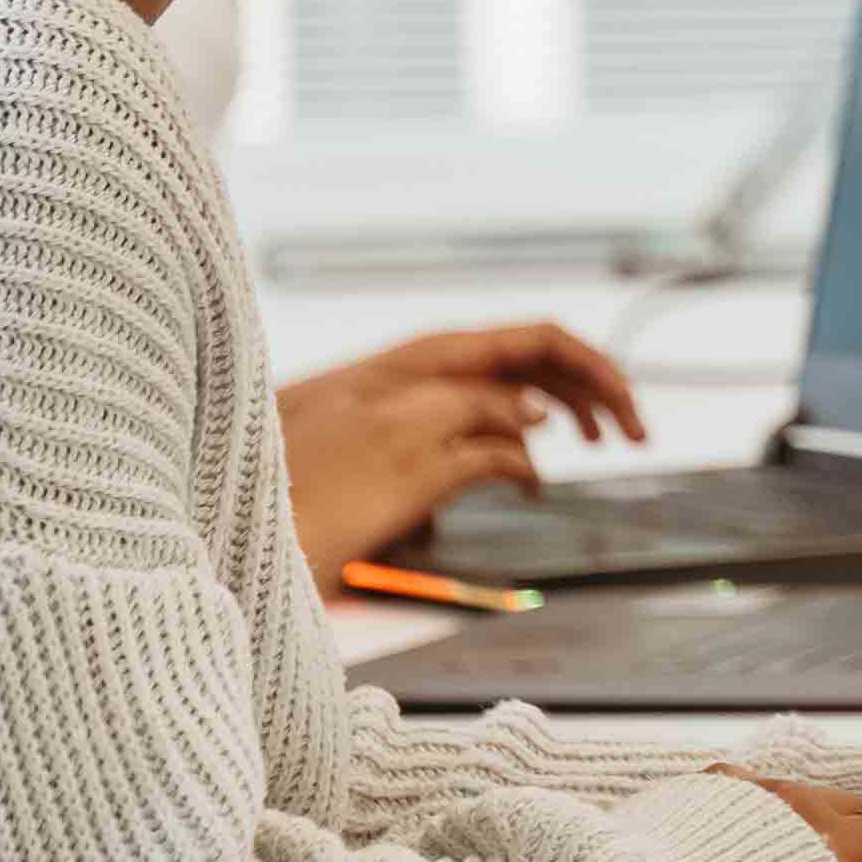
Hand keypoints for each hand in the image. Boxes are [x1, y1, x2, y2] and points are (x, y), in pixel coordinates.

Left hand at [279, 323, 648, 569]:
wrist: (224, 521)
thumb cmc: (297, 489)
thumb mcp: (397, 449)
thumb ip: (470, 421)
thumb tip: (535, 414)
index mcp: (430, 361)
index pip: (540, 340)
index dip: (595, 372)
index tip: (632, 416)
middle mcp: (424, 371)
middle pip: (532, 360)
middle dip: (591, 390)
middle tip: (637, 437)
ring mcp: (409, 402)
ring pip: (508, 391)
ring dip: (559, 413)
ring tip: (594, 450)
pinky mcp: (394, 438)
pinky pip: (473, 423)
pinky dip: (513, 441)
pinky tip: (524, 475)